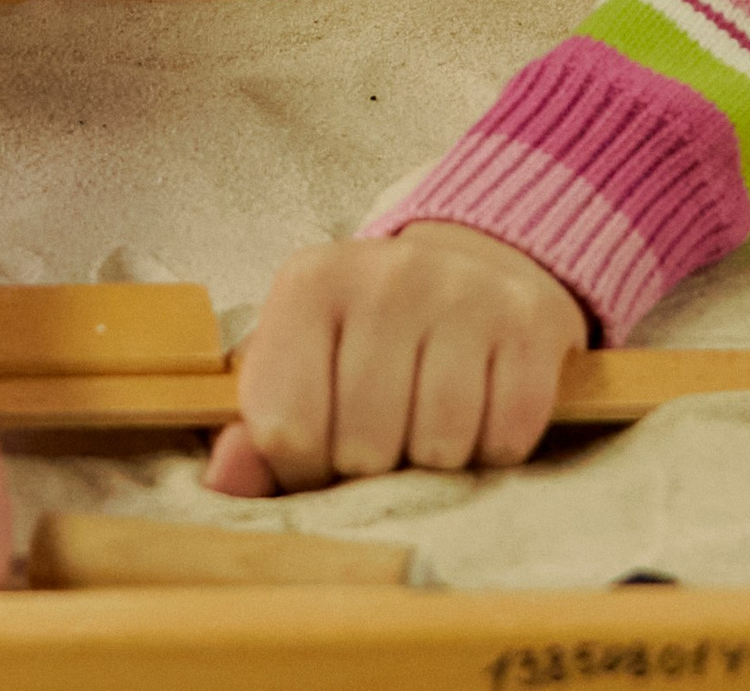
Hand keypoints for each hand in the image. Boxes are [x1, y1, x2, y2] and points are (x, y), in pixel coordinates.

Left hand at [206, 221, 586, 491]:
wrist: (470, 266)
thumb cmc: (367, 334)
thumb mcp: (301, 360)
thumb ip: (257, 428)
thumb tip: (221, 483)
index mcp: (310, 283)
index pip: (286, 427)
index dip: (302, 466)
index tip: (321, 448)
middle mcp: (386, 275)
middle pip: (365, 448)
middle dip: (372, 466)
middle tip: (384, 433)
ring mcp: (463, 293)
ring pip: (438, 449)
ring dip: (434, 460)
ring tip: (428, 417)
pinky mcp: (528, 323)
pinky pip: (505, 441)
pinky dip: (493, 448)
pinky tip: (479, 408)